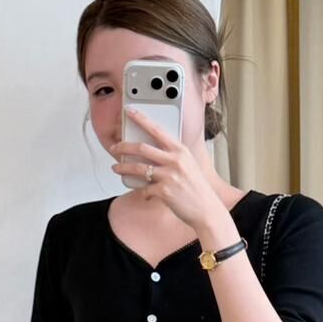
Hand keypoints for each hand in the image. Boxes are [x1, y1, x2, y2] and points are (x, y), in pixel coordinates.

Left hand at [109, 106, 221, 230]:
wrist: (207, 210)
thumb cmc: (197, 188)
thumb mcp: (188, 165)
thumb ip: (172, 156)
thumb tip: (151, 153)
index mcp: (180, 150)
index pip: (157, 129)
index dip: (141, 119)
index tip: (129, 112)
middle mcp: (175, 160)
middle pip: (142, 148)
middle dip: (123, 147)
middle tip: (115, 148)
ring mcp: (169, 176)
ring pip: (138, 168)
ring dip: (123, 168)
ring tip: (116, 168)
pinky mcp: (164, 192)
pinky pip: (145, 189)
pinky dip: (142, 192)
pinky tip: (144, 193)